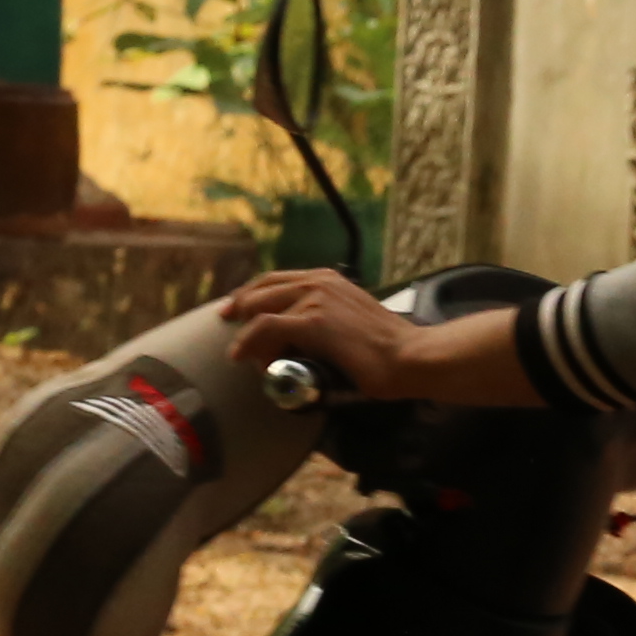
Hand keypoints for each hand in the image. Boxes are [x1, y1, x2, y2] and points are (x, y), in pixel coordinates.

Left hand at [215, 267, 418, 400]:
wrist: (410, 357)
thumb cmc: (388, 350)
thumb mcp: (354, 323)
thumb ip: (331, 320)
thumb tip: (311, 341)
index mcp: (329, 279)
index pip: (278, 279)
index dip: (252, 292)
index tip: (236, 307)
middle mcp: (319, 282)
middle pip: (262, 288)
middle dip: (238, 305)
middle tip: (225, 322)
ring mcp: (316, 299)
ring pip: (260, 309)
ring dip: (246, 332)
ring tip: (240, 353)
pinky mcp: (314, 322)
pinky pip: (266, 329)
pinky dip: (248, 343)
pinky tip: (241, 356)